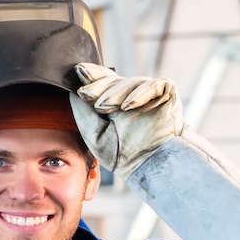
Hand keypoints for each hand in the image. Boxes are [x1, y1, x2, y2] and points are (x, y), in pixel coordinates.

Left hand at [69, 63, 184, 179]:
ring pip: (133, 82)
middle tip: (86, 94)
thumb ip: (83, 113)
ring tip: (103, 107)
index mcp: (116, 103)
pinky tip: (127, 106)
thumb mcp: (94, 134)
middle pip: (116, 80)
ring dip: (116, 93)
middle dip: (99, 87)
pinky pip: (156, 84)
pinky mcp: (167, 94)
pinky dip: (141, 93)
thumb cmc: (122, 156)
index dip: (93, 75)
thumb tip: (72, 91)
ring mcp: (151, 94)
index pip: (105, 81)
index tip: (79, 72)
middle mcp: (133, 96)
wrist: (147, 167)